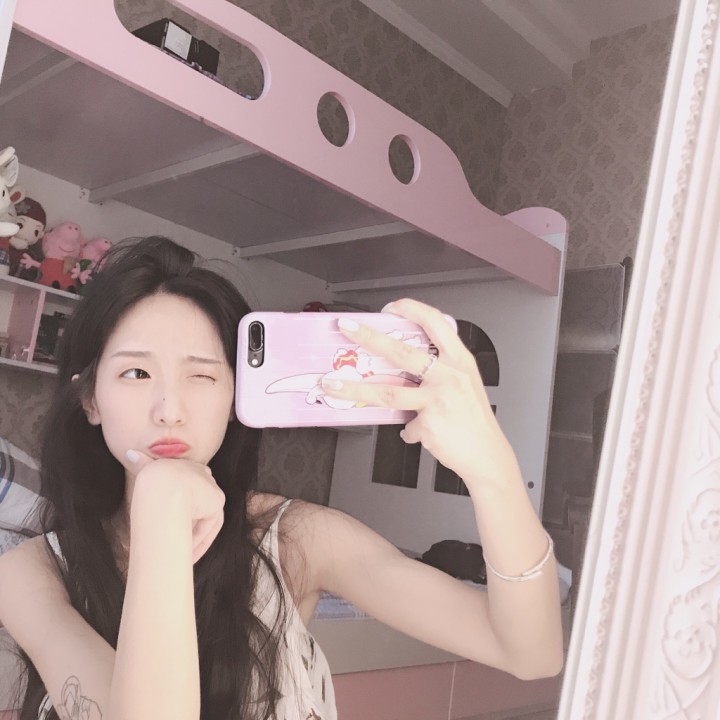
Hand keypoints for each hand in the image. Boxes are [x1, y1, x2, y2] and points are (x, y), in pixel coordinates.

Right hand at [127, 451, 225, 563]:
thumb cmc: (149, 482)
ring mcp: (209, 486)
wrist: (162, 489)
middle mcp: (199, 472)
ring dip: (194, 534)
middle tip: (178, 538)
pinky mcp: (217, 499)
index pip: (188, 479)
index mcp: (183, 465)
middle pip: (198, 497)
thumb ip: (140, 463)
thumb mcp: (143, 471)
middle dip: (190, 518)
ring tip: (182, 552)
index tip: (171, 515)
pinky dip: (200, 539)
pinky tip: (189, 553)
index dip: (181, 499)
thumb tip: (130, 452)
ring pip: (204, 514)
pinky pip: (210, 523)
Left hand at [323, 298, 519, 485]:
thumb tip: (404, 367)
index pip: (435, 322)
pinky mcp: (428, 424)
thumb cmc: (475, 420)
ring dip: (355, 388)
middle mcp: (449, 376)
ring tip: (332, 384)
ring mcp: (438, 400)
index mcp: (459, 360)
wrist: (488, 456)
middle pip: (402, 352)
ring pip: (388, 391)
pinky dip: (409, 430)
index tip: (389, 307)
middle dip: (369, 337)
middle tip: (347, 328)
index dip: (411, 309)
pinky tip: (416, 432)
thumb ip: (439, 370)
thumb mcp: (465, 382)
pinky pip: (406, 425)